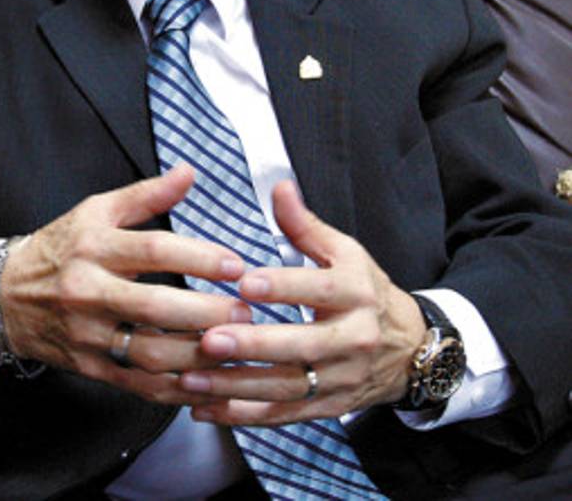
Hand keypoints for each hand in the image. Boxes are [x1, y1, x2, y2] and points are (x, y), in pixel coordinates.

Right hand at [0, 164, 250, 404]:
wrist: (5, 297)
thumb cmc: (62, 247)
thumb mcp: (97, 211)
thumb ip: (147, 194)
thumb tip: (189, 171)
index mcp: (94, 247)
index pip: (153, 250)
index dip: (198, 258)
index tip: (236, 265)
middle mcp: (88, 291)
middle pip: (154, 307)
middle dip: (206, 312)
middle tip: (247, 312)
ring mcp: (87, 334)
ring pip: (148, 353)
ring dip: (197, 354)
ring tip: (234, 346)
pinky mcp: (89, 367)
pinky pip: (136, 384)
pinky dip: (174, 389)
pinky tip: (206, 382)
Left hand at [180, 180, 424, 425]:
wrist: (409, 348)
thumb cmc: (366, 290)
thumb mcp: (345, 252)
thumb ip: (305, 224)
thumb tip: (279, 187)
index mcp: (356, 292)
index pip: (318, 288)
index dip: (282, 286)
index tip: (244, 283)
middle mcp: (353, 338)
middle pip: (302, 345)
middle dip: (254, 346)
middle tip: (210, 339)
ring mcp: (341, 378)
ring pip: (288, 387)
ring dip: (237, 386)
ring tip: (193, 377)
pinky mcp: (328, 407)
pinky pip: (284, 415)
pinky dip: (244, 416)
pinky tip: (205, 409)